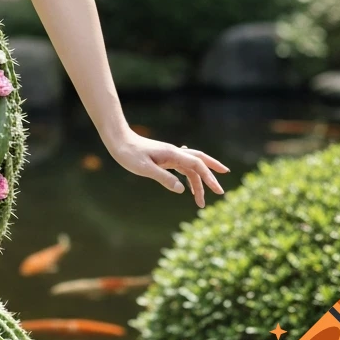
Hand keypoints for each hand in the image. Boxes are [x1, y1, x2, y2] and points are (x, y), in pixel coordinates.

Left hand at [104, 128, 228, 208]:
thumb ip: (163, 178)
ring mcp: (169, 155)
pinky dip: (189, 176)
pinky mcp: (163, 158)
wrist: (118, 140)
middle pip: (199, 161)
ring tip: (201, 199)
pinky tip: (189, 186)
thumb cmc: (129, 154)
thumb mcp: (144, 168)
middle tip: (221, 189)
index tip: (217, 191)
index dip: (208, 177)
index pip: (197, 165)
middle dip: (212, 174)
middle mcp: (174, 153)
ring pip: (190, 166)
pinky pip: (182, 167)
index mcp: (172, 154)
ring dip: (198, 181)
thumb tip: (182, 189)